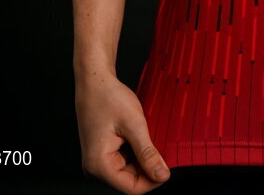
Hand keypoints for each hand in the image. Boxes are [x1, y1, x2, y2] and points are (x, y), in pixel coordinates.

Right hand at [75, 71, 170, 192]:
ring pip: (128, 171)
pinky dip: (136, 153)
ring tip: (150, 138)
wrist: (94, 80)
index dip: (153, 181)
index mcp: (99, 165)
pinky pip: (123, 161)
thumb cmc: (109, 98)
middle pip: (130, 180)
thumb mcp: (134, 124)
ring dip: (143, 159)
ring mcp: (97, 160)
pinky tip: (141, 138)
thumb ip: (147, 153)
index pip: (131, 188)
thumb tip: (162, 175)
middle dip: (149, 168)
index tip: (169, 168)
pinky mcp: (101, 152)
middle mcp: (94, 167)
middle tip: (163, 147)